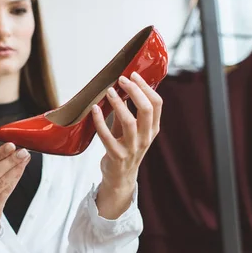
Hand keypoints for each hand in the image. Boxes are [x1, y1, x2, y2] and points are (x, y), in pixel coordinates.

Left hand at [91, 71, 162, 218]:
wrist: (120, 177)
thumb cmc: (125, 148)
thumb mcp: (132, 130)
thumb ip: (129, 111)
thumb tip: (122, 87)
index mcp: (153, 129)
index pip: (157, 103)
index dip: (145, 87)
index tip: (134, 75)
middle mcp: (145, 138)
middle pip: (146, 109)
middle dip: (135, 90)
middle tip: (122, 79)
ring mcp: (132, 148)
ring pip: (129, 121)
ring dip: (118, 103)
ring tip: (109, 91)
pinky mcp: (117, 156)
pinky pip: (107, 136)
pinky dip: (100, 121)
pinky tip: (94, 109)